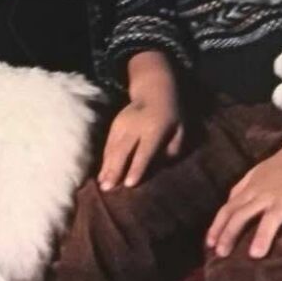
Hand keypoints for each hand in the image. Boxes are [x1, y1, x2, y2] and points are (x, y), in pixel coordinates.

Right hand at [98, 73, 183, 190]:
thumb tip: (161, 167)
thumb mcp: (180, 131)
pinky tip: (101, 173)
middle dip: (115, 170)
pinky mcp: (115, 124)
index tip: (129, 184)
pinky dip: (105, 159)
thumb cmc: (171, 117)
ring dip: (107, 167)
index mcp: (154, 128)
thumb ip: (172, 150)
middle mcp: (135, 126)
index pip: (144, 151)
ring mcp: (122, 124)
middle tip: (108, 189)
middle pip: (123, 150)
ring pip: (113, 148)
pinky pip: (108, 144)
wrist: (155, 91)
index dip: (137, 167)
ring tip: (103, 185)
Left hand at [206, 133, 281, 259]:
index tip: (209, 244)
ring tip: (255, 255)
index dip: (217, 226)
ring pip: (271, 218)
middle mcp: (264, 196)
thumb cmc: (279, 169)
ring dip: (263, 236)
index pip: (229, 208)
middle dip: (230, 233)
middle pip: (243, 214)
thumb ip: (240, 190)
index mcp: (251, 191)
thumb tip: (227, 205)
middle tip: (222, 254)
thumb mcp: (254, 175)